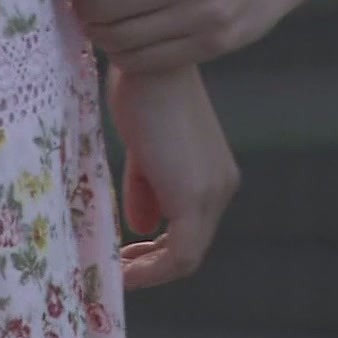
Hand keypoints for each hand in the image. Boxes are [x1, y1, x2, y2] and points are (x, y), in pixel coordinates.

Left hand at [72, 0, 321, 72]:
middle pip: (115, 3)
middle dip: (84, 7)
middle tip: (74, 3)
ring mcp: (208, 12)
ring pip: (130, 37)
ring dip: (99, 34)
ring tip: (91, 24)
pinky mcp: (216, 42)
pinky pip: (153, 59)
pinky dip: (125, 55)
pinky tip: (117, 44)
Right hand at [106, 63, 238, 288]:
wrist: (149, 64)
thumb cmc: (141, 91)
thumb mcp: (142, 146)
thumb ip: (146, 184)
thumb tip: (141, 225)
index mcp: (213, 174)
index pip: (191, 231)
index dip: (157, 252)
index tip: (122, 256)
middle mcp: (221, 187)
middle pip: (191, 248)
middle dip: (152, 265)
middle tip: (116, 268)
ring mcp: (212, 194)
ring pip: (187, 256)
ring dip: (149, 271)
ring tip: (116, 273)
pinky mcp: (194, 197)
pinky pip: (178, 255)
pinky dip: (150, 270)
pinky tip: (122, 271)